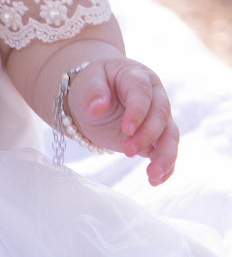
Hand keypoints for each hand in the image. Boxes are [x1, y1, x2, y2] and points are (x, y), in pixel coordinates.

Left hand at [68, 58, 178, 185]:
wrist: (94, 96)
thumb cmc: (92, 85)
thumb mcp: (87, 83)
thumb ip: (93, 92)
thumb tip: (97, 107)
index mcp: (136, 77)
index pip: (142, 93)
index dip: (138, 111)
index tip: (126, 129)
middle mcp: (153, 95)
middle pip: (160, 115)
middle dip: (147, 135)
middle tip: (128, 152)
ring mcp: (157, 116)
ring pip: (170, 135)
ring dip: (164, 155)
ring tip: (152, 175)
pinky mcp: (155, 136)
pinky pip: (166, 150)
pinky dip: (165, 165)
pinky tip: (156, 180)